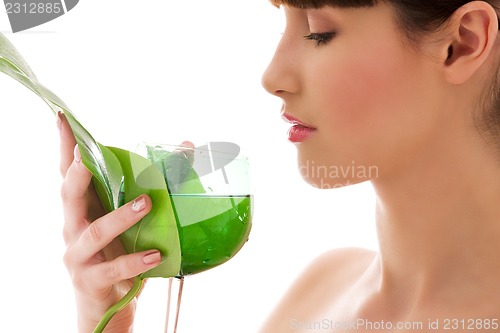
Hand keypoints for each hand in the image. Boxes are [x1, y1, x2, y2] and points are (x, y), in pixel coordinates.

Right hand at [57, 112, 161, 331]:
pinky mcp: (90, 279)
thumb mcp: (132, 219)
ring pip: (94, 231)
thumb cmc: (119, 251)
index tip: (63, 118)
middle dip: (77, 174)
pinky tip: (156, 254)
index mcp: (83, 207)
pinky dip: (135, 261)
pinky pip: (112, 268)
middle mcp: (74, 226)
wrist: (108, 303)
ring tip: (147, 204)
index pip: (68, 172)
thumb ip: (152, 184)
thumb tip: (186, 147)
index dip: (65, 145)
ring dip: (120, 216)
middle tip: (88, 157)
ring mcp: (78, 254)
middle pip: (68, 195)